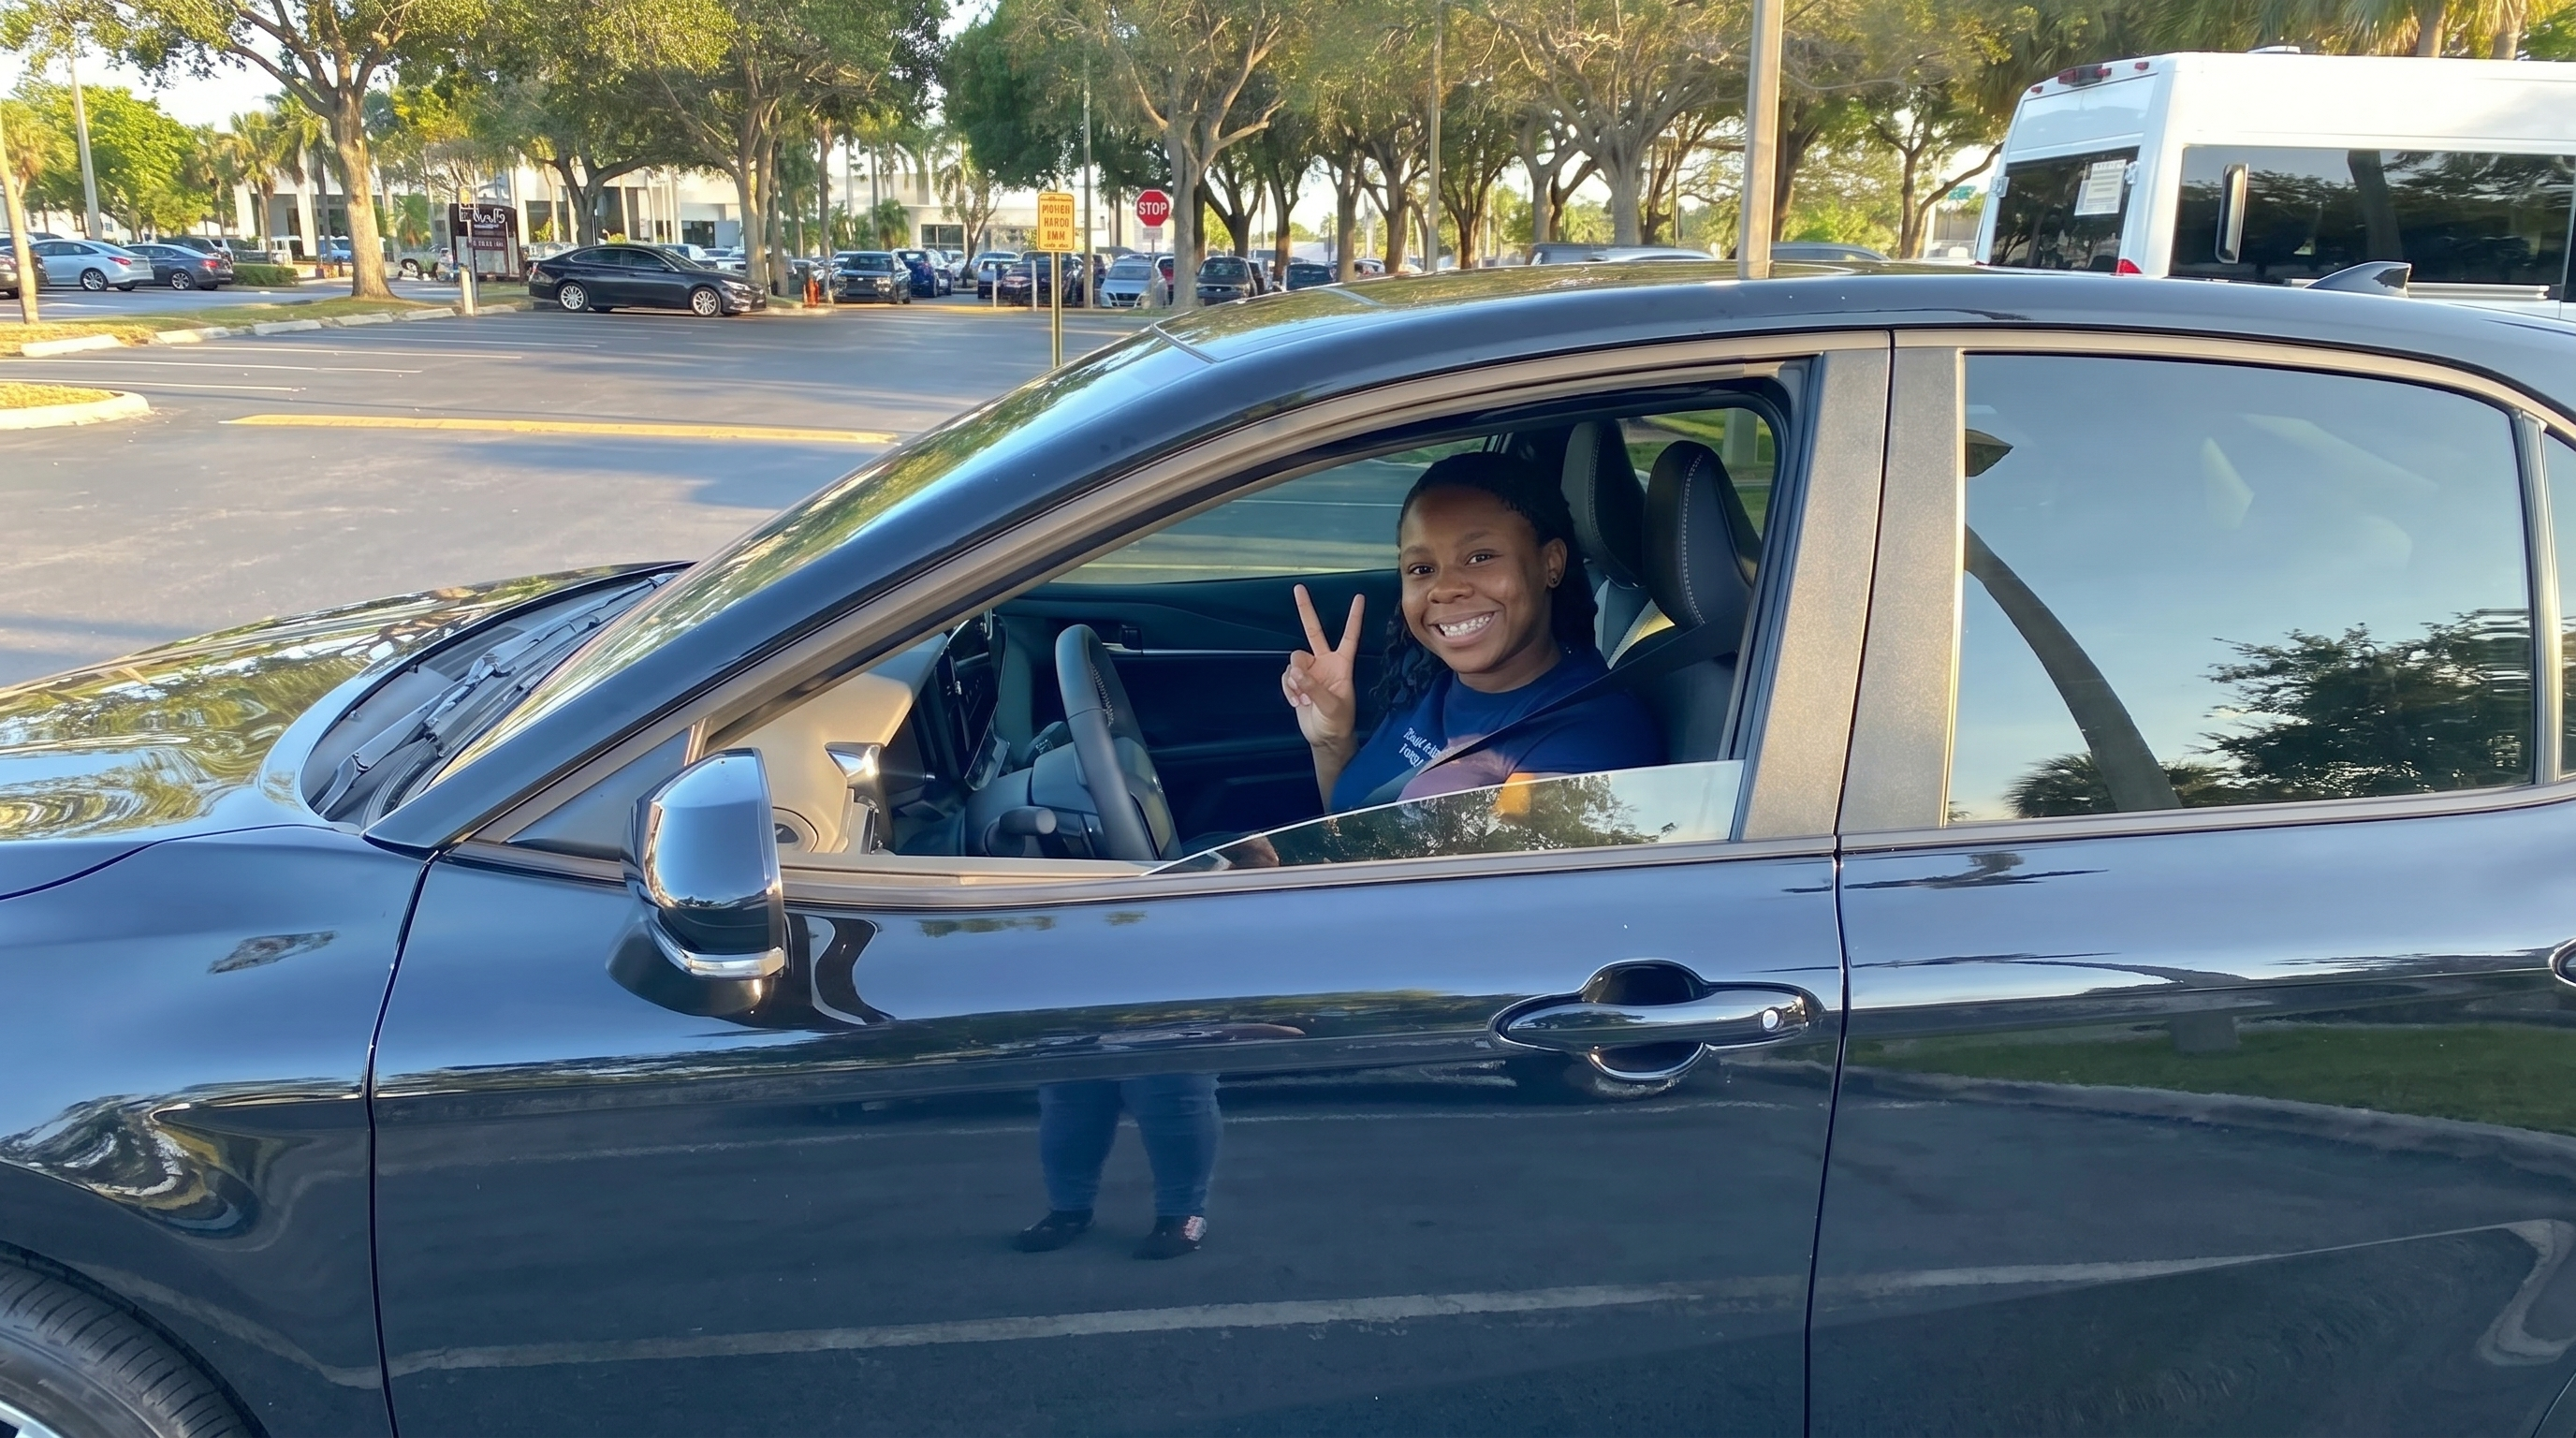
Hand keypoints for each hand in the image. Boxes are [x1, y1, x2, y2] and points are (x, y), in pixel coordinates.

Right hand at [1282, 585, 1363, 758]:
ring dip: (1295, 680)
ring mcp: (1309, 671)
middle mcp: (1324, 662)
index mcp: (1342, 664)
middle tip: (1298, 588)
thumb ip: (1314, 687)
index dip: (1354, 617)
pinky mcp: (1296, 682)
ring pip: (1294, 661)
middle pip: (1313, 631)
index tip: (1359, 597)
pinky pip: (1286, 676)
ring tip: (1303, 698)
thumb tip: (1297, 672)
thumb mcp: (1332, 705)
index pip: (1349, 636)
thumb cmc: (1338, 721)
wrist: (1325, 737)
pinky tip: (1297, 702)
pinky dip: (1288, 689)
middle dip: (1305, 610)